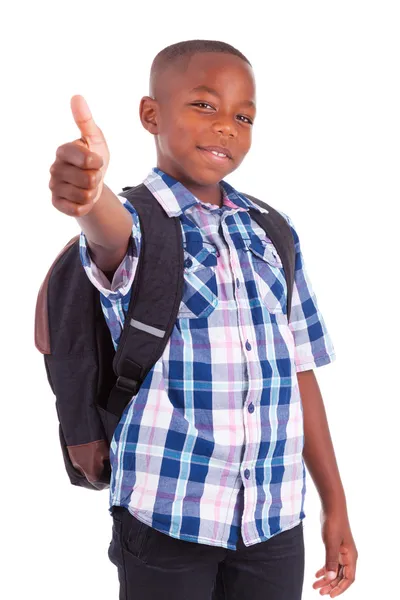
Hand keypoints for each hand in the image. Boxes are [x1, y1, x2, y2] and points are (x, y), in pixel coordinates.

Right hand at [49, 95, 109, 216]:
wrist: (92, 184)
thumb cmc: (94, 158)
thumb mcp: (96, 140)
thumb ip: (86, 121)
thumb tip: (76, 97)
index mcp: (63, 150)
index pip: (88, 160)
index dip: (98, 163)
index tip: (96, 161)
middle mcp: (54, 168)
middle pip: (89, 180)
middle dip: (97, 180)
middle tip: (92, 175)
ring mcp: (53, 186)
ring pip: (85, 196)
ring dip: (92, 193)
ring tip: (87, 187)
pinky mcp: (56, 203)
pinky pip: (78, 209)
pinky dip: (85, 206)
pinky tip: (81, 198)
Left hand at [313, 510, 357, 596]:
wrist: (332, 507)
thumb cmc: (333, 523)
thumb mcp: (331, 543)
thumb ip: (330, 560)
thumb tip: (330, 578)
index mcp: (351, 556)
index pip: (349, 578)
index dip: (340, 588)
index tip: (330, 595)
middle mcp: (348, 556)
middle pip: (341, 576)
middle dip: (330, 585)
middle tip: (319, 592)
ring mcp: (342, 551)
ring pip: (335, 570)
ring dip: (326, 579)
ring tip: (315, 585)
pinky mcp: (335, 547)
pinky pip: (331, 562)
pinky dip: (325, 569)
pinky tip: (317, 574)